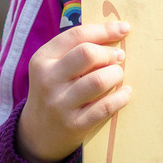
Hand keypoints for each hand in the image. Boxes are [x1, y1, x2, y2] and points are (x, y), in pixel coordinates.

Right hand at [16, 22, 131, 162]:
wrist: (37, 134)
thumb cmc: (55, 90)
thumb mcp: (53, 67)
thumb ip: (76, 49)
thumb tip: (116, 32)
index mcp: (42, 59)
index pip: (76, 35)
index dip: (104, 30)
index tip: (124, 28)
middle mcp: (48, 80)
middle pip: (88, 54)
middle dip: (109, 53)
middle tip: (119, 57)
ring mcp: (60, 104)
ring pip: (99, 81)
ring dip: (116, 74)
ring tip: (118, 75)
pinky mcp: (74, 125)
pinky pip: (105, 106)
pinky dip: (121, 97)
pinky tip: (125, 92)